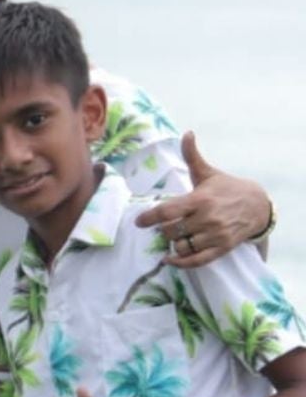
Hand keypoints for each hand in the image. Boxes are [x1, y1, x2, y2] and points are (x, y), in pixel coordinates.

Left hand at [135, 132, 270, 267]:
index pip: (168, 211)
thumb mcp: (208, 172)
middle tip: (162, 226)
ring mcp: (215, 235)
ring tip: (170, 238)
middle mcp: (207, 219)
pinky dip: (182, 263)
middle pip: (171, 231)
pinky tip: (171, 259)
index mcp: (200, 199)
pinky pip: (198, 261)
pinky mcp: (222, 248)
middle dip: (163, 230)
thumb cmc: (227, 188)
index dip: (150, 217)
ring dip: (172, 244)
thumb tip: (187, 133)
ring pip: (183, 246)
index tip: (138, 221)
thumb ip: (192, 155)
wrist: (258, 206)